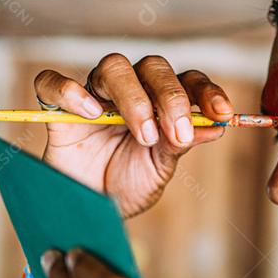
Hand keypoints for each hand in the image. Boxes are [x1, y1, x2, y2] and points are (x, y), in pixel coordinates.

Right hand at [33, 57, 232, 217]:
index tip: (222, 114)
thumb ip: (180, 145)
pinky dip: (72, 92)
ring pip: (113, 66)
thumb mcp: (160, 169)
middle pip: (153, 67)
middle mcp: (130, 90)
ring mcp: (94, 96)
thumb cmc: (126, 185)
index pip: (187, 80)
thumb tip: (215, 127)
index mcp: (160, 101)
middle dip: (171, 98)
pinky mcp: (59, 110)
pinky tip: (91, 113)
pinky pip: (55, 83)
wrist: (89, 210)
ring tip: (143, 134)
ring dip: (133, 97)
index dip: (206, 92)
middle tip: (177, 133)